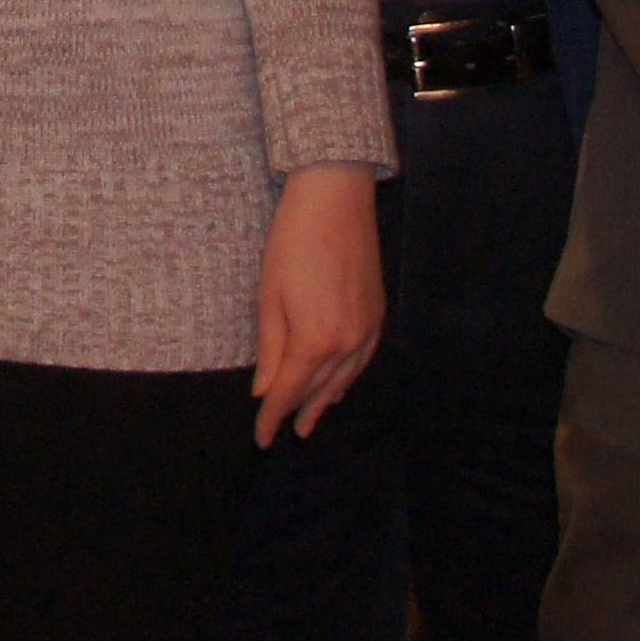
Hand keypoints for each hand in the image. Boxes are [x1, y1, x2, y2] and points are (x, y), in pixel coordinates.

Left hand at [252, 164, 383, 446]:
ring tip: (311, 421)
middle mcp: (347, 343)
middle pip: (318, 390)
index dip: (272, 417)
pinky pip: (363, 360)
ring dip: (326, 402)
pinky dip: (348, 378)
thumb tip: (264, 391)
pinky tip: (339, 386)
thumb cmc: (292, 243)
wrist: (335, 201)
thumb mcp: (268, 296)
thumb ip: (269, 349)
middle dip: (298, 413)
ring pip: (345, 379)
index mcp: (315, 340)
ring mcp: (368, 330)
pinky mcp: (377, 315)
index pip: (289, 392)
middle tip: (285, 434)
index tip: (261, 438)